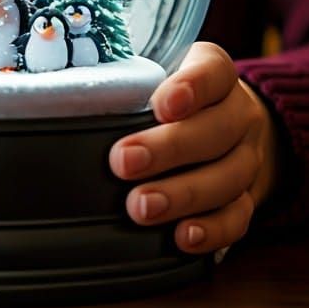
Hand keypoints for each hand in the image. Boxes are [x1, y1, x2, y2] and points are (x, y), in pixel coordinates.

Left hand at [109, 42, 278, 253]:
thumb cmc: (173, 96)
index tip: (160, 105)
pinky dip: (212, 229)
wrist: (232, 127)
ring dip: (183, 194)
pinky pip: (238, 217)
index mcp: (217, 74)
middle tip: (123, 162)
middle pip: (217, 130)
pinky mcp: (248, 197)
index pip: (214, 71)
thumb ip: (126, 76)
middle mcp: (239, 113)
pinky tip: (182, 236)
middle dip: (168, 149)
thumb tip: (60, 89)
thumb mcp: (156, 71)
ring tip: (141, 207)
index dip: (192, 87)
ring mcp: (247, 157)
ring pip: (228, 176)